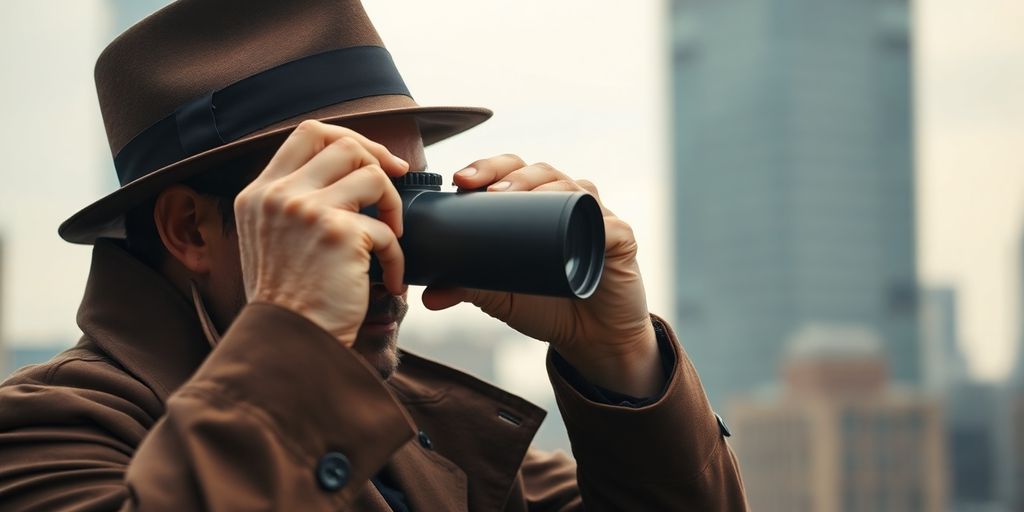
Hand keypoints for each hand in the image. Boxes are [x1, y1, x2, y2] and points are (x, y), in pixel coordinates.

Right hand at [234, 120, 408, 345]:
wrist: (286, 344)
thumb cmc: (288, 304)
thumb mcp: (271, 243)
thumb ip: (293, 207)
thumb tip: (345, 178)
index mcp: (258, 194)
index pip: (307, 133)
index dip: (349, 139)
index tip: (374, 161)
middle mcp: (278, 195)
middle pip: (343, 143)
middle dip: (378, 160)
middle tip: (396, 184)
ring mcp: (306, 210)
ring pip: (371, 174)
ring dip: (393, 205)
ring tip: (391, 239)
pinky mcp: (338, 233)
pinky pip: (386, 229)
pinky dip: (397, 256)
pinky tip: (391, 281)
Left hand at [422, 154, 663, 396]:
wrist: (590, 341)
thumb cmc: (547, 306)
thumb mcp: (501, 295)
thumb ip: (467, 289)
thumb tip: (426, 297)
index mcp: (537, 205)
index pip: (512, 171)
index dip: (488, 167)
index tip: (460, 179)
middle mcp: (568, 202)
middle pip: (541, 171)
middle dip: (511, 173)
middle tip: (486, 189)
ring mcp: (597, 217)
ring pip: (574, 187)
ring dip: (546, 187)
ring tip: (519, 201)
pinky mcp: (622, 240)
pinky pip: (609, 224)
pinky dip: (593, 219)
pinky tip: (576, 219)